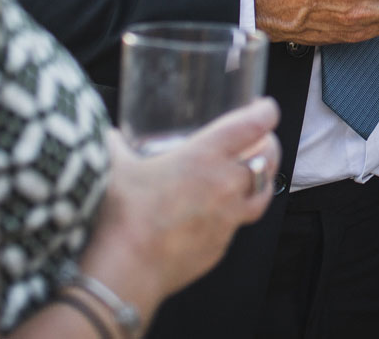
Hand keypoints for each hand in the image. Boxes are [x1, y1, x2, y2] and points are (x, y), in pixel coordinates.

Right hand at [81, 98, 281, 306]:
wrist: (126, 270)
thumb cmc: (123, 216)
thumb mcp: (115, 167)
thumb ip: (114, 145)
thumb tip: (108, 135)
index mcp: (205, 157)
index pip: (252, 126)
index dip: (265, 112)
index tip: (264, 108)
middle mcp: (225, 186)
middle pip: (267, 159)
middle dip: (269, 145)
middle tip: (262, 139)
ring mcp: (227, 219)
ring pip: (262, 195)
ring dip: (262, 181)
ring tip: (255, 175)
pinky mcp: (220, 247)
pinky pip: (237, 226)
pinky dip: (234, 215)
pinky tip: (220, 214)